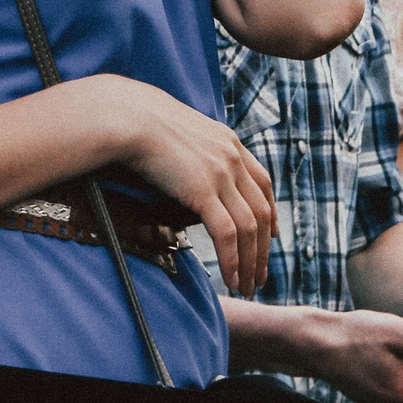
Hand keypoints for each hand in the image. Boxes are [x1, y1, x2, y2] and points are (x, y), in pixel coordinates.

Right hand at [73, 72, 274, 296]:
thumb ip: (197, 155)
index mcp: (230, 143)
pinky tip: (231, 278)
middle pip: (262, 212)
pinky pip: (228, 234)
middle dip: (264, 249)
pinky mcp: (204, 191)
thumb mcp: (183, 134)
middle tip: (261, 275)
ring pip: (250, 228)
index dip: (271, 213)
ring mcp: (221, 174)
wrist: (131, 117)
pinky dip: (233, 261)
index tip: (271, 235)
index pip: (263, 184)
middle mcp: (233, 158)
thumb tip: (191, 178)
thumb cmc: (144, 125)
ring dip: (251, 263)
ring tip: (248, 286)